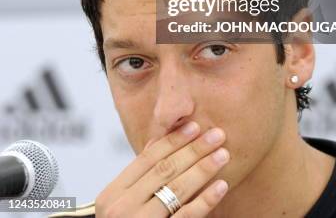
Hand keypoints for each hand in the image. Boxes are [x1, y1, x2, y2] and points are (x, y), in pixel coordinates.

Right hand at [95, 122, 229, 216]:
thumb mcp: (122, 203)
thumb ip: (138, 176)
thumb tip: (157, 140)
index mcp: (112, 194)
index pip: (148, 158)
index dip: (173, 140)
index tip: (194, 125)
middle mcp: (123, 209)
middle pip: (165, 170)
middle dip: (194, 149)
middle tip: (217, 134)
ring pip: (176, 190)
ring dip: (203, 168)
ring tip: (223, 154)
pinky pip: (186, 217)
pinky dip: (206, 200)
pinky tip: (221, 186)